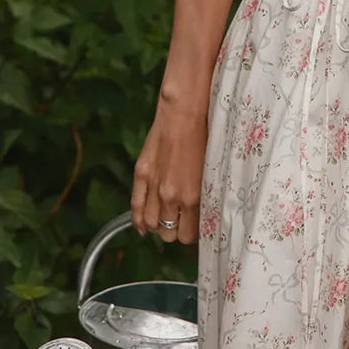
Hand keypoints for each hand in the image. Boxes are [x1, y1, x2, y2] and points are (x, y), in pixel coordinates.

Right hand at [130, 102, 207, 244]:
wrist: (185, 114)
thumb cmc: (206, 137)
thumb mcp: (212, 171)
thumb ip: (205, 196)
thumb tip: (203, 215)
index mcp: (193, 197)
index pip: (188, 235)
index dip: (192, 234)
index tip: (195, 228)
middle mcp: (171, 197)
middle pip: (168, 234)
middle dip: (175, 231)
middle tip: (182, 222)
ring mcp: (153, 186)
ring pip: (151, 224)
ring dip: (158, 226)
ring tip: (166, 219)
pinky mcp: (141, 174)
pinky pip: (135, 207)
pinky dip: (138, 220)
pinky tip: (144, 226)